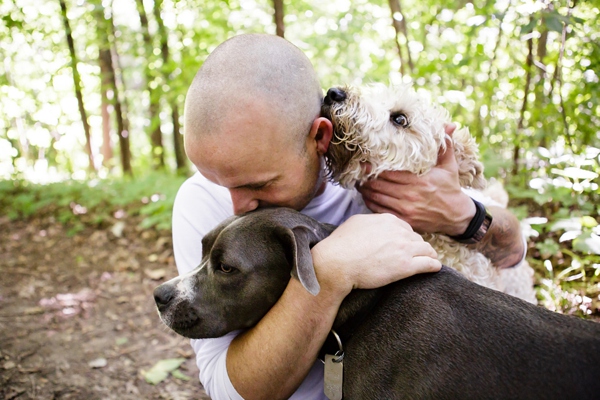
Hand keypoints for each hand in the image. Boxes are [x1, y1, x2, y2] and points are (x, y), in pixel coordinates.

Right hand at [311, 213, 440, 297]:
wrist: (337, 263)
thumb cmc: (341, 244)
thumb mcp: (356, 222)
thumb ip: (371, 221)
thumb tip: (375, 223)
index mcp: (387, 220)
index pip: (405, 227)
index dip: (406, 237)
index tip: (406, 244)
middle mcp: (399, 231)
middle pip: (417, 238)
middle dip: (418, 246)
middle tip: (418, 255)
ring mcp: (404, 248)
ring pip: (427, 249)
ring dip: (429, 255)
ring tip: (431, 261)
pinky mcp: (406, 266)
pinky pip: (429, 264)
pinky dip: (434, 265)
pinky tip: (435, 268)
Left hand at [357, 124, 474, 235]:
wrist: (457, 216)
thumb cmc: (450, 188)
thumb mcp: (449, 166)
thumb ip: (445, 146)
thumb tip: (449, 126)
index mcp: (420, 181)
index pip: (390, 173)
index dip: (374, 168)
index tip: (364, 163)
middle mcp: (411, 195)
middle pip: (380, 185)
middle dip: (366, 179)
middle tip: (358, 173)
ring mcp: (407, 209)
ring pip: (378, 198)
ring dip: (366, 191)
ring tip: (359, 184)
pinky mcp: (405, 220)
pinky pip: (382, 211)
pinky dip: (371, 204)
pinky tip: (367, 197)